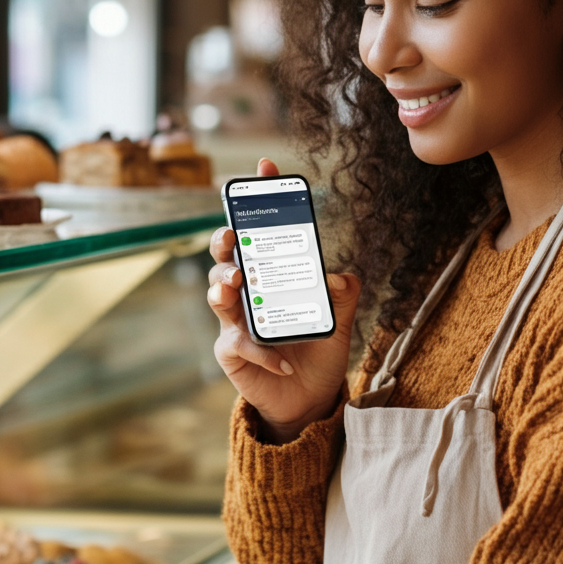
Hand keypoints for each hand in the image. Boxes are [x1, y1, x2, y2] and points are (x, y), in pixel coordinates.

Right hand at [208, 158, 360, 442]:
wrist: (310, 397)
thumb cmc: (319, 351)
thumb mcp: (341, 320)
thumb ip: (344, 295)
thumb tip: (339, 277)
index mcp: (274, 274)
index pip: (262, 231)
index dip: (260, 198)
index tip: (265, 166)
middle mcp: (250, 291)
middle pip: (227, 255)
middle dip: (225, 240)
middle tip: (233, 236)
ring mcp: (236, 320)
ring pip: (218, 293)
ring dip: (225, 285)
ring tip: (238, 283)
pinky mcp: (232, 351)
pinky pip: (238, 343)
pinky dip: (261, 352)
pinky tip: (283, 362)